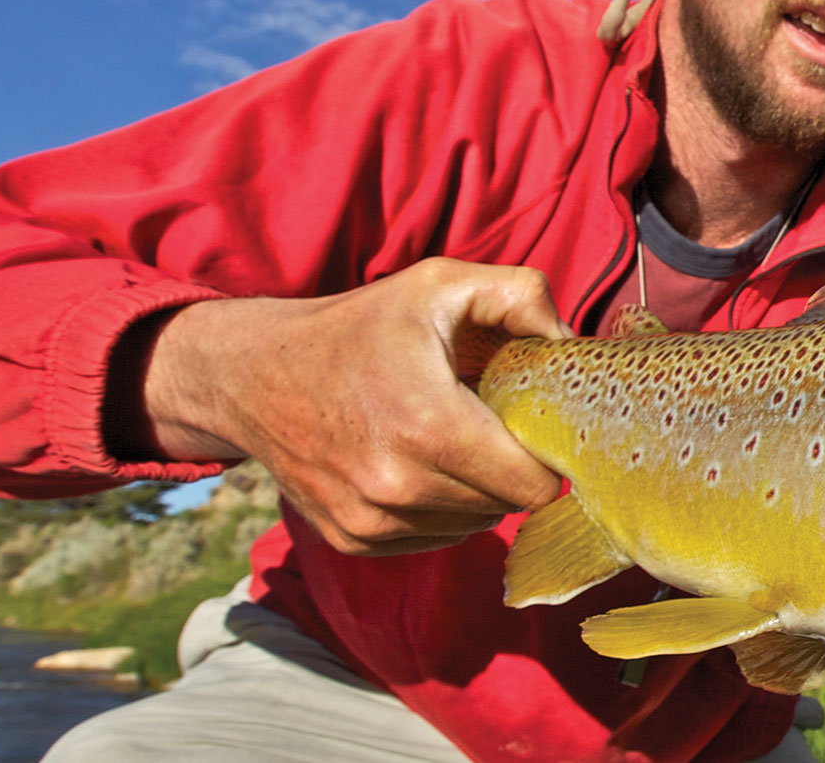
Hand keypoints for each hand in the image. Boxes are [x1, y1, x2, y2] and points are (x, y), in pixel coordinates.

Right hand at [140, 257, 567, 555]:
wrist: (254, 375)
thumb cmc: (358, 328)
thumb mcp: (438, 284)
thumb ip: (520, 295)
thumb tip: (569, 341)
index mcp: (429, 426)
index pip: (534, 485)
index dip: (545, 458)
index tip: (531, 427)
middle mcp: (398, 486)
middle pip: (506, 506)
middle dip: (509, 470)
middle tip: (488, 426)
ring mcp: (370, 521)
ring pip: (470, 527)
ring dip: (475, 492)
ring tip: (448, 442)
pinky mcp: (352, 540)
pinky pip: (432, 539)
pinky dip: (438, 510)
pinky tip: (417, 465)